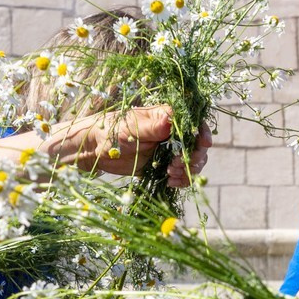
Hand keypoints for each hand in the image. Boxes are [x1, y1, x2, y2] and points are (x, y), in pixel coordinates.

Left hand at [46, 105, 205, 186]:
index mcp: (167, 117)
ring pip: (192, 160)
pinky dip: (181, 179)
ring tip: (172, 174)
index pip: (193, 122)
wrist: (95, 148)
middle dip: (193, 156)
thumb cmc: (111, 130)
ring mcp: (168, 150)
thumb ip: (152, 126)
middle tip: (177, 165)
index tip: (203, 144)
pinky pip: (181, 173)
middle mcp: (172, 132)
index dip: (202, 133)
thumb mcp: (131, 127)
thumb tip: (171, 120)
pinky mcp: (163, 165)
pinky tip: (172, 182)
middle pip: (197, 144)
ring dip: (188, 170)